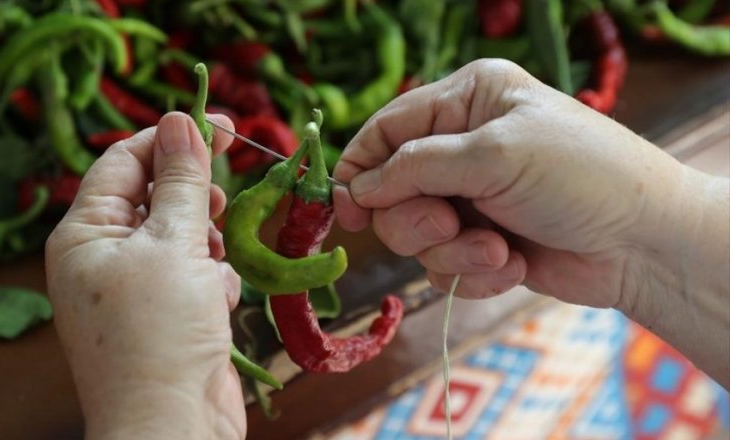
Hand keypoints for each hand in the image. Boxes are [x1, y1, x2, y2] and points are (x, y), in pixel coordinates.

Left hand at [45, 113, 244, 438]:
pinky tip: (218, 302)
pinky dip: (211, 279)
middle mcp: (101, 258)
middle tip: (225, 192)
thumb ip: (181, 180)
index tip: (222, 124)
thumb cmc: (160, 333)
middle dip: (192, 193)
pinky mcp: (165, 316)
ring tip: (214, 259)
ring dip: (206, 240)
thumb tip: (181, 120)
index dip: (170, 137)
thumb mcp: (173, 244)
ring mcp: (133, 290)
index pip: (123, 161)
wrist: (171, 427)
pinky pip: (192, 275)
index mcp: (83, 234)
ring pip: (178, 235)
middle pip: (151, 195)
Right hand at [333, 59, 691, 310]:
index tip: (345, 211)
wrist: (644, 244)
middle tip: (451, 224)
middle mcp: (462, 147)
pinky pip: (442, 267)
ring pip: (414, 236)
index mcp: (467, 102)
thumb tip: (356, 189)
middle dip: (418, 218)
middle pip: (390, 191)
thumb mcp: (493, 155)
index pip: (386, 130)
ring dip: (452, 250)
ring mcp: (470, 198)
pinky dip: (473, 273)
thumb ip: (415, 167)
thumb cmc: (580, 177)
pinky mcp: (480, 244)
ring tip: (497, 250)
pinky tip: (512, 263)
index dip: (359, 169)